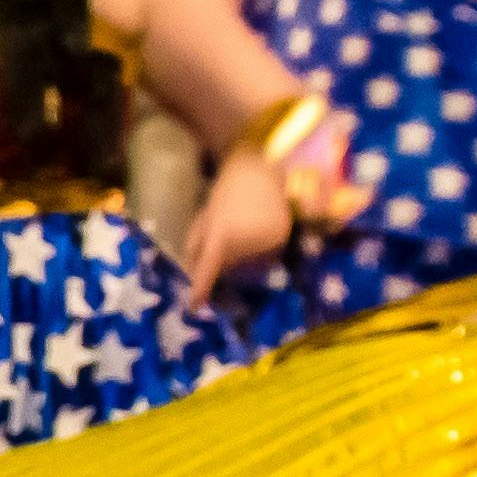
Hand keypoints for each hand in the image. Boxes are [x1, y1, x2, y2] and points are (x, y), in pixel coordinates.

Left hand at [178, 154, 296, 295]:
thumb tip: (193, 277)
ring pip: (251, 266)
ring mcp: (268, 239)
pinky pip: (268, 259)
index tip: (194, 306)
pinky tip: (255, 234)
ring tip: (242, 232)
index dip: (200, 289)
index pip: (209, 269)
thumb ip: (196, 250)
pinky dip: (259, 254)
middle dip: (225, 265)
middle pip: (231, 270)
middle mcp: (247, 239)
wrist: (257, 171)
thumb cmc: (225, 194)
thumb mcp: (204, 221)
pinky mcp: (283, 237)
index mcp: (222, 233)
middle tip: (225, 242)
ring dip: (243, 260)